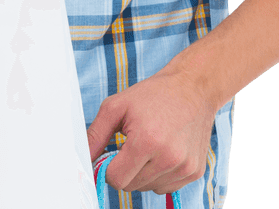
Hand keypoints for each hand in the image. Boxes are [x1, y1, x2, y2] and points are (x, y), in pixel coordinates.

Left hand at [86, 65, 216, 195]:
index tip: (111, 154)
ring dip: (142, 173)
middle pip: (131, 186)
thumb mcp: (116, 106)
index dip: (107, 168)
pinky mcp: (196, 172)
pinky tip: (162, 152)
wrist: (192, 89)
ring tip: (148, 145)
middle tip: (129, 145)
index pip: (117, 179)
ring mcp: (185, 168)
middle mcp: (169, 159)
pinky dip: (158, 175)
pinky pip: (166, 187)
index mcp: (147, 142)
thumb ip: (96, 135)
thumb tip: (83, 158)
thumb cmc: (152, 95)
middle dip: (124, 169)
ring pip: (148, 188)